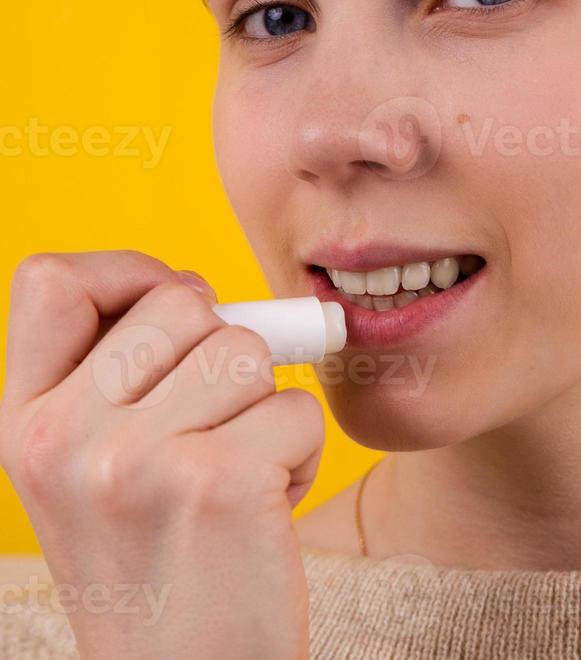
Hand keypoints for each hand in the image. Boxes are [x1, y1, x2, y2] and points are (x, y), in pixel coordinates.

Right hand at [0, 251, 322, 659]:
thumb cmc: (162, 560)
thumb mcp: (97, 466)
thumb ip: (124, 373)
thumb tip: (195, 286)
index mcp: (24, 424)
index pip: (50, 279)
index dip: (128, 271)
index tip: (178, 308)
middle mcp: (61, 438)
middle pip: (183, 300)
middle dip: (223, 349)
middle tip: (214, 425)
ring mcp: (134, 461)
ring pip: (248, 350)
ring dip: (266, 407)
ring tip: (237, 475)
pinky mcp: (218, 484)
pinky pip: (298, 409)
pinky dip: (301, 453)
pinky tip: (264, 511)